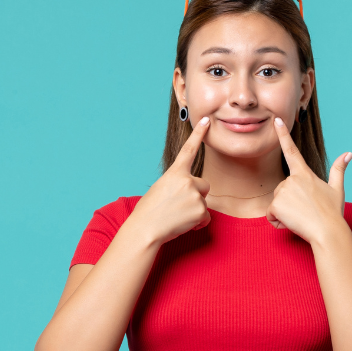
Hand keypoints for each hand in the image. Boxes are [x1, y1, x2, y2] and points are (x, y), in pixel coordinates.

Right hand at [131, 117, 211, 244]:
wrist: (145, 229)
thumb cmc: (149, 211)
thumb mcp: (161, 189)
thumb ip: (178, 184)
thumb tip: (192, 192)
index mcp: (174, 173)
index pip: (189, 150)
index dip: (198, 134)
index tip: (206, 121)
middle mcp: (187, 181)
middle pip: (204, 185)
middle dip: (197, 195)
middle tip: (179, 205)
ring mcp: (195, 195)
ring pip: (204, 202)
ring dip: (195, 210)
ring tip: (177, 216)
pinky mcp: (200, 210)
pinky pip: (206, 218)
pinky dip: (197, 223)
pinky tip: (182, 224)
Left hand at [266, 117, 351, 243]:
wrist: (328, 232)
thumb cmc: (333, 213)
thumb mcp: (337, 189)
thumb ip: (339, 170)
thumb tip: (349, 153)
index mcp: (305, 174)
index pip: (292, 150)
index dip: (283, 135)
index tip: (276, 120)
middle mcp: (292, 179)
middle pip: (282, 189)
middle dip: (289, 202)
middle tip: (305, 211)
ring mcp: (283, 192)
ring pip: (276, 203)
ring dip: (284, 213)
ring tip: (301, 217)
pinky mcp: (276, 205)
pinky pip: (270, 215)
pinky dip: (278, 221)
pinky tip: (292, 223)